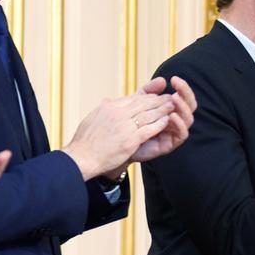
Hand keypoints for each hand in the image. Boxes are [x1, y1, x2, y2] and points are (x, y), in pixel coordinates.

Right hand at [62, 77, 176, 179]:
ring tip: (172, 107)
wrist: (82, 157)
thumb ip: (102, 109)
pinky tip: (167, 122)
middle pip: (143, 104)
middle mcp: (118, 113)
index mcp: (109, 107)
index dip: (147, 97)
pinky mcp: (130, 140)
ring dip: (162, 110)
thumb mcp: (91, 118)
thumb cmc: (85, 141)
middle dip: (158, 101)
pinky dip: (159, 124)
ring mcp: (124, 126)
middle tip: (169, 98)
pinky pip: (148, 129)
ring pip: (148, 114)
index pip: (133, 99)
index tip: (155, 97)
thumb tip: (107, 100)